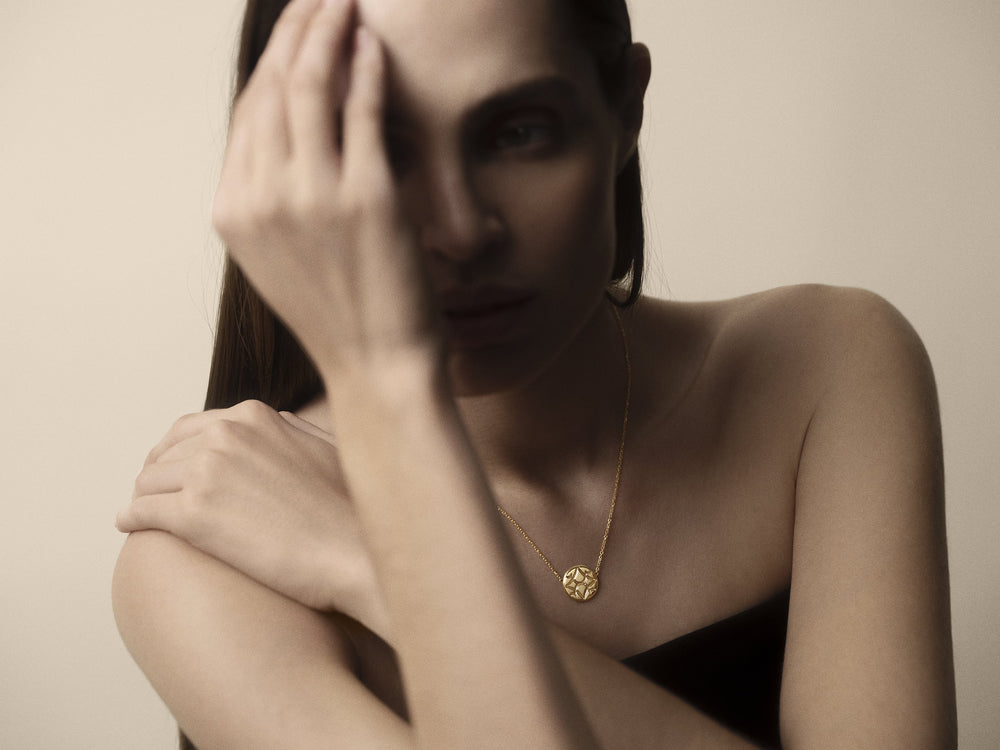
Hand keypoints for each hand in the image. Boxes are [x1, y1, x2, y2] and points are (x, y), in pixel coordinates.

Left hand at [116, 400, 388, 635]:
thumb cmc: (352, 509)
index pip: (194, 427)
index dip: (179, 451)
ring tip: (144, 515)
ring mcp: (208, 472)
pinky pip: (141, 512)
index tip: (176, 470)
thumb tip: (274, 423)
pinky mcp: (194, 514)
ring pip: (148, 481)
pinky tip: (133, 528)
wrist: (357, 553)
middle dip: (159, 475)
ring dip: (145, 497)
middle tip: (155, 495)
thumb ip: (292, 429)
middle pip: (167, 453)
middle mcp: (226, 435)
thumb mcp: (325, 446)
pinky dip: (132, 519)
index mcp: (254, 415)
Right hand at [212, 0, 439, 377]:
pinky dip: (367, 69)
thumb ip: (271, 196)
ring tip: (345, 3)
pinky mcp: (366, 196)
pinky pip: (361, 110)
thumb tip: (287, 136)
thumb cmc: (339, 314)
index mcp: (233, 209)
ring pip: (310, 86)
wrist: (378, 365)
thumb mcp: (280, 255)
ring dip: (328, 32)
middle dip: (297, 28)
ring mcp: (311, 195)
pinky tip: (374, 44)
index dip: (272, 60)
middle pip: (272, 86)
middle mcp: (261, 196)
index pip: (248, 112)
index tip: (294, 29)